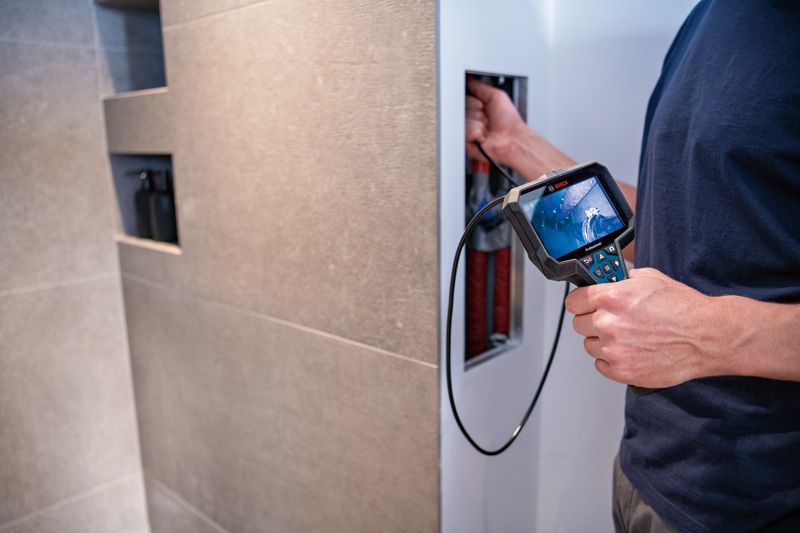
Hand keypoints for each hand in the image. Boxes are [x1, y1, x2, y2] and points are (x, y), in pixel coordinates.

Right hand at [466, 78, 525, 164]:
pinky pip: (465, 132)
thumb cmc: (509, 121)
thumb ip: (479, 87)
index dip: (475, 102)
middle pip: (463, 110)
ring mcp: (469, 131)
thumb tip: (469, 80)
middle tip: (487, 118)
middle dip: (476, 112)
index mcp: (478, 108)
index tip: (483, 106)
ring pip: (464, 121)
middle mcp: (472, 119)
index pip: (465, 99)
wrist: (512, 140)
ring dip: (478, 123)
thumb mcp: (496, 96)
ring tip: (487, 128)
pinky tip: (484, 136)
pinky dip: (476, 133)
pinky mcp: (467, 143)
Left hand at [564, 268, 727, 387]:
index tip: (583, 305)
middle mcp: (609, 324)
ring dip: (603, 342)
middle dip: (593, 321)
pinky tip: (629, 351)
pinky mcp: (623, 371)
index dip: (580, 302)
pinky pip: (601, 365)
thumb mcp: (649, 278)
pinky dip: (612, 360)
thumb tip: (605, 283)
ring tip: (627, 337)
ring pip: (590, 346)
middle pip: (579, 324)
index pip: (573, 302)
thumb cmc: (683, 308)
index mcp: (612, 298)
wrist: (707, 336)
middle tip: (611, 321)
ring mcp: (615, 350)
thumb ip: (620, 282)